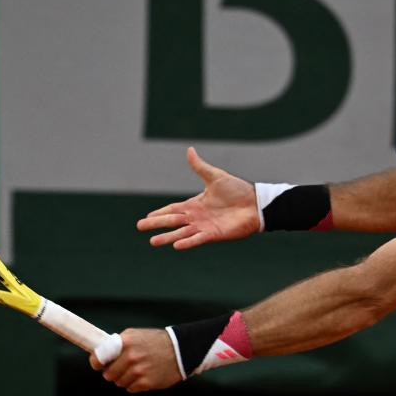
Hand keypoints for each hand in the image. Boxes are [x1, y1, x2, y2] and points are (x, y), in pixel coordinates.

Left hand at [89, 328, 182, 392]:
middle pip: (108, 374)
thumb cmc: (156, 341)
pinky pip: (130, 388)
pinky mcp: (146, 383)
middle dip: (113, 372)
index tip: (98, 365)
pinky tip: (144, 375)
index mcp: (125, 342)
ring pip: (119, 382)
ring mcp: (138, 371)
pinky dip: (135, 384)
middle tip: (123, 367)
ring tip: (137, 370)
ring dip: (125, 378)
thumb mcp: (135, 335)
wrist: (181, 350)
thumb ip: (117, 344)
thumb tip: (100, 354)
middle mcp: (130, 357)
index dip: (96, 363)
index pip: (99, 358)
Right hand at [137, 147, 259, 248]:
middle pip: (172, 221)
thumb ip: (200, 167)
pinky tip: (176, 245)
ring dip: (167, 237)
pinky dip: (187, 242)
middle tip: (140, 227)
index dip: (159, 213)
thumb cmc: (237, 190)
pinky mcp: (214, 234)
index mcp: (195, 204)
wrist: (255, 203)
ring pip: (181, 233)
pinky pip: (198, 239)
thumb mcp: (215, 176)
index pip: (172, 209)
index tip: (146, 218)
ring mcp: (204, 227)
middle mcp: (197, 217)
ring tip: (153, 241)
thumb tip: (189, 150)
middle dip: (156, 224)